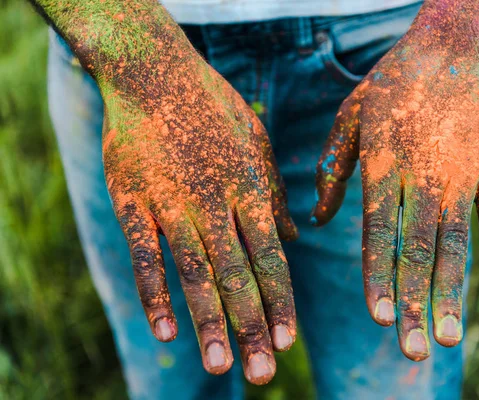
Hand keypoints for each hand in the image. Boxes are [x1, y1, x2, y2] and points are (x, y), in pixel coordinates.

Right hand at [98, 23, 296, 383]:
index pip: (270, 257)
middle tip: (263, 374)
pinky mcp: (134, 201)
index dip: (280, 301)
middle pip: (238, 274)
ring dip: (209, 321)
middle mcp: (216, 203)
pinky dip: (155, 293)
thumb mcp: (256, 145)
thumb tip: (295, 235)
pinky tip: (165, 330)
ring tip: (221, 365)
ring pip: (196, 272)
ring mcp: (174, 203)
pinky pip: (147, 254)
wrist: (156, 74)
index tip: (289, 342)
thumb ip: (274, 193)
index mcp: (249, 191)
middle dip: (252, 326)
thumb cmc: (213, 109)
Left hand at [312, 0, 478, 360]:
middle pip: (415, 249)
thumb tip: (313, 220)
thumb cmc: (393, 83)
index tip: (379, 318)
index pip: (375, 232)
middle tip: (412, 350)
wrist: (453, 44)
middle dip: (414, 301)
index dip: (378, 275)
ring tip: (448, 337)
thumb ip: (331, 169)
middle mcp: (420, 176)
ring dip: (452, 293)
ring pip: (455, 243)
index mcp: (381, 166)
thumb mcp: (350, 118)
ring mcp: (460, 173)